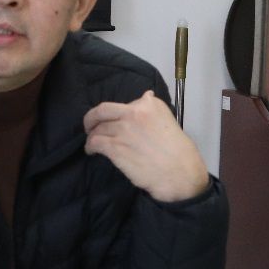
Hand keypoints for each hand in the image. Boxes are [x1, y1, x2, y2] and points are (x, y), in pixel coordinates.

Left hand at [83, 90, 209, 202]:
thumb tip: (146, 95)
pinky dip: (90, 146)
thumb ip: (153, 109)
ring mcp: (123, 129)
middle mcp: (133, 113)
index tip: (115, 121)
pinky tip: (92, 151)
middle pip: (102, 110)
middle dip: (92, 117)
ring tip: (93, 142)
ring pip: (97, 128)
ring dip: (92, 135)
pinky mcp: (115, 147)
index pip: (124, 105)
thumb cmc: (178, 151)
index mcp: (149, 104)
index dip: (117, 114)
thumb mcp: (169, 121)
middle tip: (89, 125)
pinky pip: (95, 142)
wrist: (179, 173)